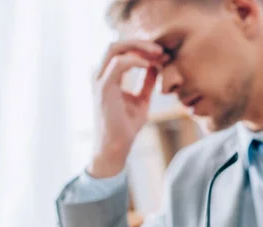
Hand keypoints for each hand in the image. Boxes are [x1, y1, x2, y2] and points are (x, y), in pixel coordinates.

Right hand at [89, 39, 168, 177]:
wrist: (115, 148)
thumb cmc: (125, 127)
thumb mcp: (141, 101)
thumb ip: (146, 83)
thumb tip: (156, 67)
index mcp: (107, 76)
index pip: (122, 51)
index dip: (142, 48)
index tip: (163, 54)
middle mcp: (100, 75)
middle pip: (117, 44)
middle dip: (141, 43)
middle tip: (161, 50)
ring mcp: (99, 80)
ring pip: (115, 48)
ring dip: (139, 47)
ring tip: (159, 54)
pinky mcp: (103, 88)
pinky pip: (118, 63)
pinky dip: (136, 60)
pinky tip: (150, 65)